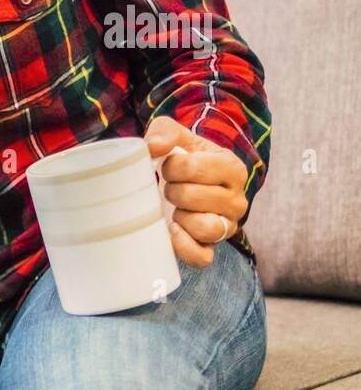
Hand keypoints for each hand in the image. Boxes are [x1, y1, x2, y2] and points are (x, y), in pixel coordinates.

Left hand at [145, 116, 248, 268]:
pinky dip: (183, 246)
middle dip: (172, 190)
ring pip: (206, 228)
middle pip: (196, 197)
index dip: (172, 167)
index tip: (168, 166)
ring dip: (181, 217)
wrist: (185, 183)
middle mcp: (237, 199)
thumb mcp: (176, 137)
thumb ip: (164, 132)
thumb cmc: (181, 158)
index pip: (197, 168)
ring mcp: (227, 225)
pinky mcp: (212, 246)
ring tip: (175, 207)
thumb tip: (152, 147)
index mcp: (232, 168)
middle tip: (169, 187)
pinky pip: (202, 257)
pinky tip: (172, 230)